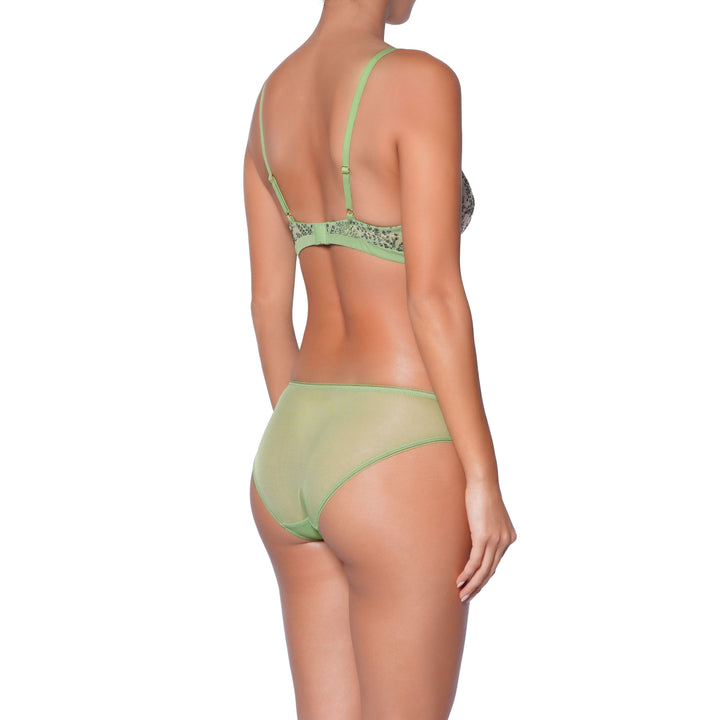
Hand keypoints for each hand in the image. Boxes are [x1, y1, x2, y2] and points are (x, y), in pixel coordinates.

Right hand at [456, 482, 516, 602]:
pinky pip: (475, 561)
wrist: (483, 483)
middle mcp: (505, 542)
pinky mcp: (484, 538)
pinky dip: (467, 573)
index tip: (473, 586)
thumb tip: (475, 537)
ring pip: (483, 570)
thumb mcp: (487, 516)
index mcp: (508, 538)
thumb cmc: (482, 495)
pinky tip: (459, 581)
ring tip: (462, 595)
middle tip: (467, 597)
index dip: (484, 577)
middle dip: (478, 587)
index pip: (495, 563)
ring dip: (472, 585)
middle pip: (491, 571)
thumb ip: (485, 529)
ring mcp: (496, 541)